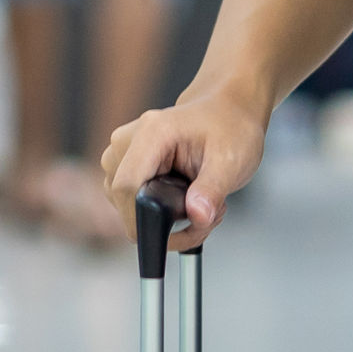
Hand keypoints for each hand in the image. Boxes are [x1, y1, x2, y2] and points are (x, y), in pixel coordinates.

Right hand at [100, 80, 271, 252]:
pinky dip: (158, 213)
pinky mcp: (124, 165)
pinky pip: (130, 202)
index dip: (142, 221)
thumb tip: (197, 217)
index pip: (126, 186)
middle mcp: (127, 140)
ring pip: (126, 206)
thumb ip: (212, 191)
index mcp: (152, 133)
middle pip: (125, 201)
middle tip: (206, 217)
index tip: (168, 240)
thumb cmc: (229, 128)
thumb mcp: (230, 161)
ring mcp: (122, 153)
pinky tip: (187, 203)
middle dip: (164, 223)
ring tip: (201, 206)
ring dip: (164, 220)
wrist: (226, 111)